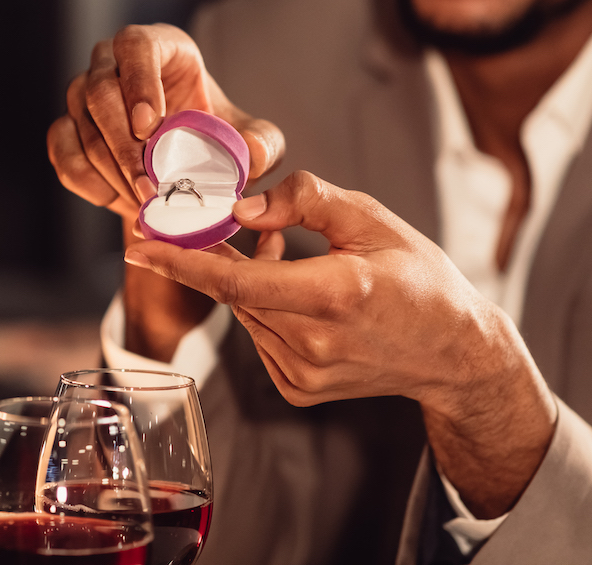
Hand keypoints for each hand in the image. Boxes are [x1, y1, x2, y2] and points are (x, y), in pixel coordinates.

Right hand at [47, 23, 283, 217]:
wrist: (182, 165)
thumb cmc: (213, 136)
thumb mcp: (249, 139)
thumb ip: (261, 143)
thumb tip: (251, 152)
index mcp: (158, 46)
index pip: (136, 46)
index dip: (138, 82)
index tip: (150, 126)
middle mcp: (111, 62)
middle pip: (99, 91)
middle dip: (124, 145)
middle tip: (150, 186)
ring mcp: (82, 94)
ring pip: (80, 126)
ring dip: (111, 170)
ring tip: (144, 202)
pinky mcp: (66, 128)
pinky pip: (64, 154)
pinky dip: (91, 183)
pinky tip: (120, 200)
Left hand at [124, 171, 557, 517]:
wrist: (454, 352)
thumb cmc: (417, 276)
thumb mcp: (370, 218)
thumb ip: (302, 201)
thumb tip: (240, 209)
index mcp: (333, 295)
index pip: (234, 279)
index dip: (181, 260)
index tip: (138, 243)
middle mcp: (312, 343)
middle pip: (234, 291)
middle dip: (218, 254)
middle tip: (219, 221)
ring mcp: (303, 374)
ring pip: (244, 312)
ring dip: (247, 279)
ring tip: (285, 253)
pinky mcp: (297, 391)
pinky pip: (258, 337)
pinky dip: (264, 308)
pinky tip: (297, 292)